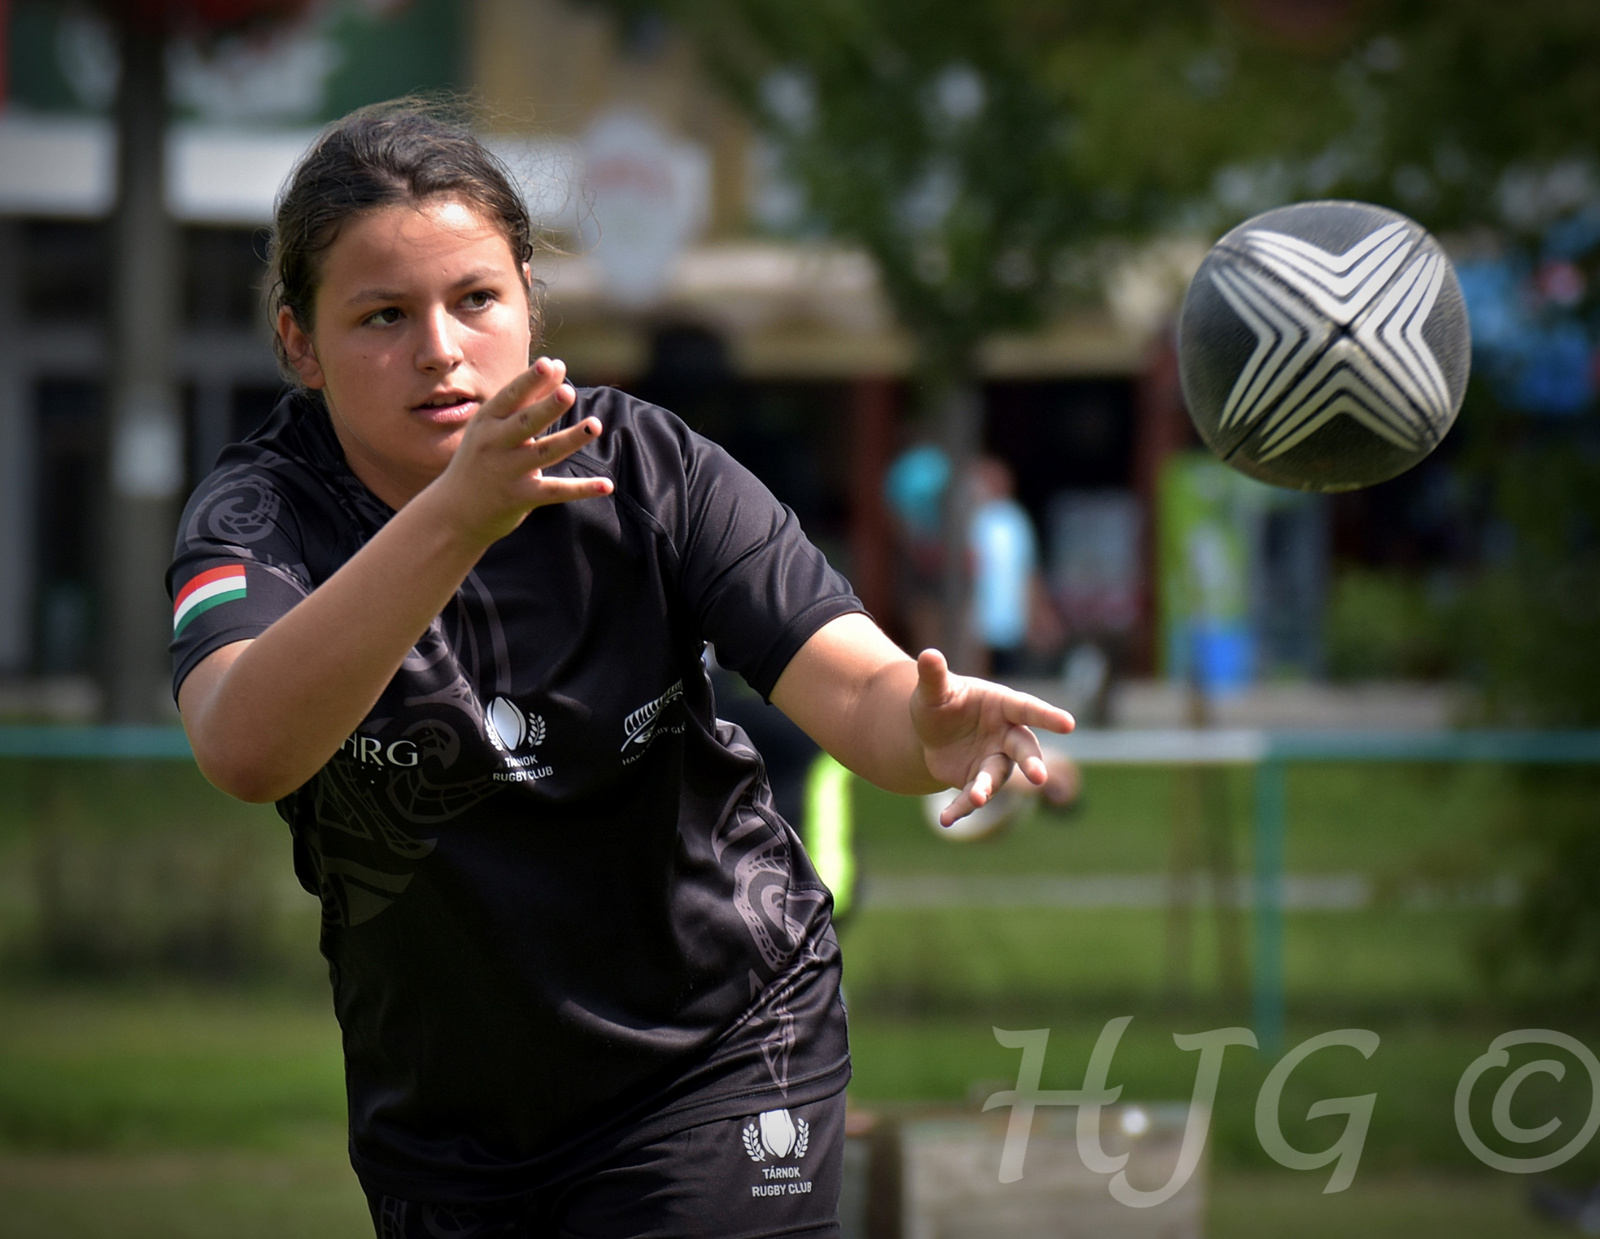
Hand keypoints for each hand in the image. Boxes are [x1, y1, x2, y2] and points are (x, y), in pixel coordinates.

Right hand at [432, 357, 613, 544]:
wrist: (454, 511)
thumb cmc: (481, 457)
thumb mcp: (496, 425)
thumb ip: (529, 396)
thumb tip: (558, 364)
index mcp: (488, 421)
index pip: (511, 396)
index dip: (529, 381)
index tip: (548, 365)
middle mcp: (494, 444)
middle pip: (525, 423)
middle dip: (546, 407)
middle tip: (569, 392)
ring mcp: (507, 471)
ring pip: (544, 453)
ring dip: (570, 439)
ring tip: (595, 425)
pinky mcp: (521, 497)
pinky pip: (555, 491)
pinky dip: (581, 489)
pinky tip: (606, 485)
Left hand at [911, 649, 1074, 826]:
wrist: (930, 730)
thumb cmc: (941, 701)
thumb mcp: (934, 689)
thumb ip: (934, 675)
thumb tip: (928, 654)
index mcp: (1002, 705)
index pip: (1027, 709)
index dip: (1047, 716)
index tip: (1069, 724)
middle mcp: (1005, 735)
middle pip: (1024, 750)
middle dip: (1032, 763)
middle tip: (1039, 777)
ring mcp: (994, 760)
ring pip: (998, 777)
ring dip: (989, 788)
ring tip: (977, 798)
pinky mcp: (977, 781)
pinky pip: (973, 797)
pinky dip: (961, 809)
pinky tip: (946, 820)